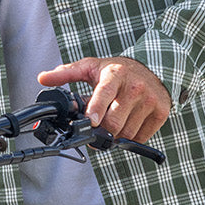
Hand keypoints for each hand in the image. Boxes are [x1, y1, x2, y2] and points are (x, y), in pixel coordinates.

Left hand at [37, 56, 170, 143]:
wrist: (153, 68)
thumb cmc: (118, 71)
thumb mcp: (91, 67)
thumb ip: (66, 74)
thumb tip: (42, 78)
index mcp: (115, 74)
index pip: (104, 94)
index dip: (97, 109)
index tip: (91, 122)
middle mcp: (134, 87)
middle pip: (114, 121)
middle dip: (101, 129)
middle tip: (96, 127)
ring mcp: (150, 100)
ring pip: (127, 132)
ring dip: (115, 135)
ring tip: (112, 122)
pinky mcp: (161, 112)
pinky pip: (140, 137)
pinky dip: (130, 137)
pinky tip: (127, 124)